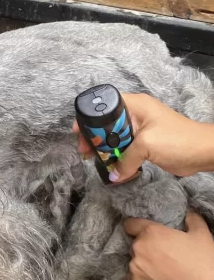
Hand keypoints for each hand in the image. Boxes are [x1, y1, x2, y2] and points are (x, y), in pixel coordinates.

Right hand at [73, 93, 213, 181]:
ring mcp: (139, 129)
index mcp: (135, 105)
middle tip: (85, 151)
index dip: (90, 117)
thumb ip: (125, 159)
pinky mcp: (144, 143)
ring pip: (114, 138)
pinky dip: (116, 157)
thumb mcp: (146, 145)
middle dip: (95, 138)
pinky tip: (111, 166)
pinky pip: (124, 148)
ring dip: (105, 150)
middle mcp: (135, 114)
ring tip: (95, 160)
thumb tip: (114, 175)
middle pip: (106, 124)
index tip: (78, 132)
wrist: (203, 153)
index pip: (104, 105)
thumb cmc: (178, 140)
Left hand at [125, 212, 213, 279]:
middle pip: (135, 244)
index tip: (143, 232)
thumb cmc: (202, 262)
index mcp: (150, 232)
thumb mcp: (202, 235)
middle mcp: (138, 248)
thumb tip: (189, 213)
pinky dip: (141, 278)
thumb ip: (192, 220)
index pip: (131, 224)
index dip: (136, 227)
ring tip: (161, 270)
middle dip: (146, 247)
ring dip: (143, 263)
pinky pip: (132, 277)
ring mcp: (134, 267)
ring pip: (134, 261)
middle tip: (162, 255)